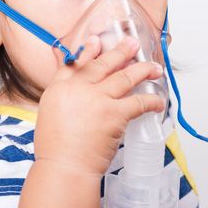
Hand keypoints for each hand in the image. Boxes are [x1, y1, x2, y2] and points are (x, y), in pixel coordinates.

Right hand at [33, 36, 164, 176]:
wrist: (64, 166)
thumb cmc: (56, 148)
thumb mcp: (49, 114)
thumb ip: (62, 97)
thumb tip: (74, 92)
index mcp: (59, 88)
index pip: (74, 63)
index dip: (88, 50)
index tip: (97, 41)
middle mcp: (77, 88)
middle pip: (102, 64)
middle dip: (120, 52)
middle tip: (133, 43)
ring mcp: (97, 99)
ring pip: (124, 77)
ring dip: (142, 70)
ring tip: (154, 68)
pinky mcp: (114, 114)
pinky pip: (138, 101)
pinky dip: (151, 100)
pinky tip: (158, 100)